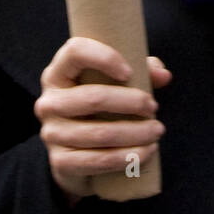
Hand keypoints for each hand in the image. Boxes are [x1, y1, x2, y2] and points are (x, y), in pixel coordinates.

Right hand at [34, 38, 171, 204]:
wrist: (74, 155)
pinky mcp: (60, 162)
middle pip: (93, 97)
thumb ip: (139, 71)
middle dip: (131, 102)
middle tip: (154, 107)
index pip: (75, 52)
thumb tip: (164, 74)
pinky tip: (146, 153)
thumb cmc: (97, 108)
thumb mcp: (112, 84)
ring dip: (136, 133)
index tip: (130, 72)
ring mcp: (52, 134)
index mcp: (57, 73)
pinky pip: (98, 160)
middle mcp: (49, 102)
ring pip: (100, 133)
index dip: (104, 57)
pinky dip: (127, 158)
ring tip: (157, 130)